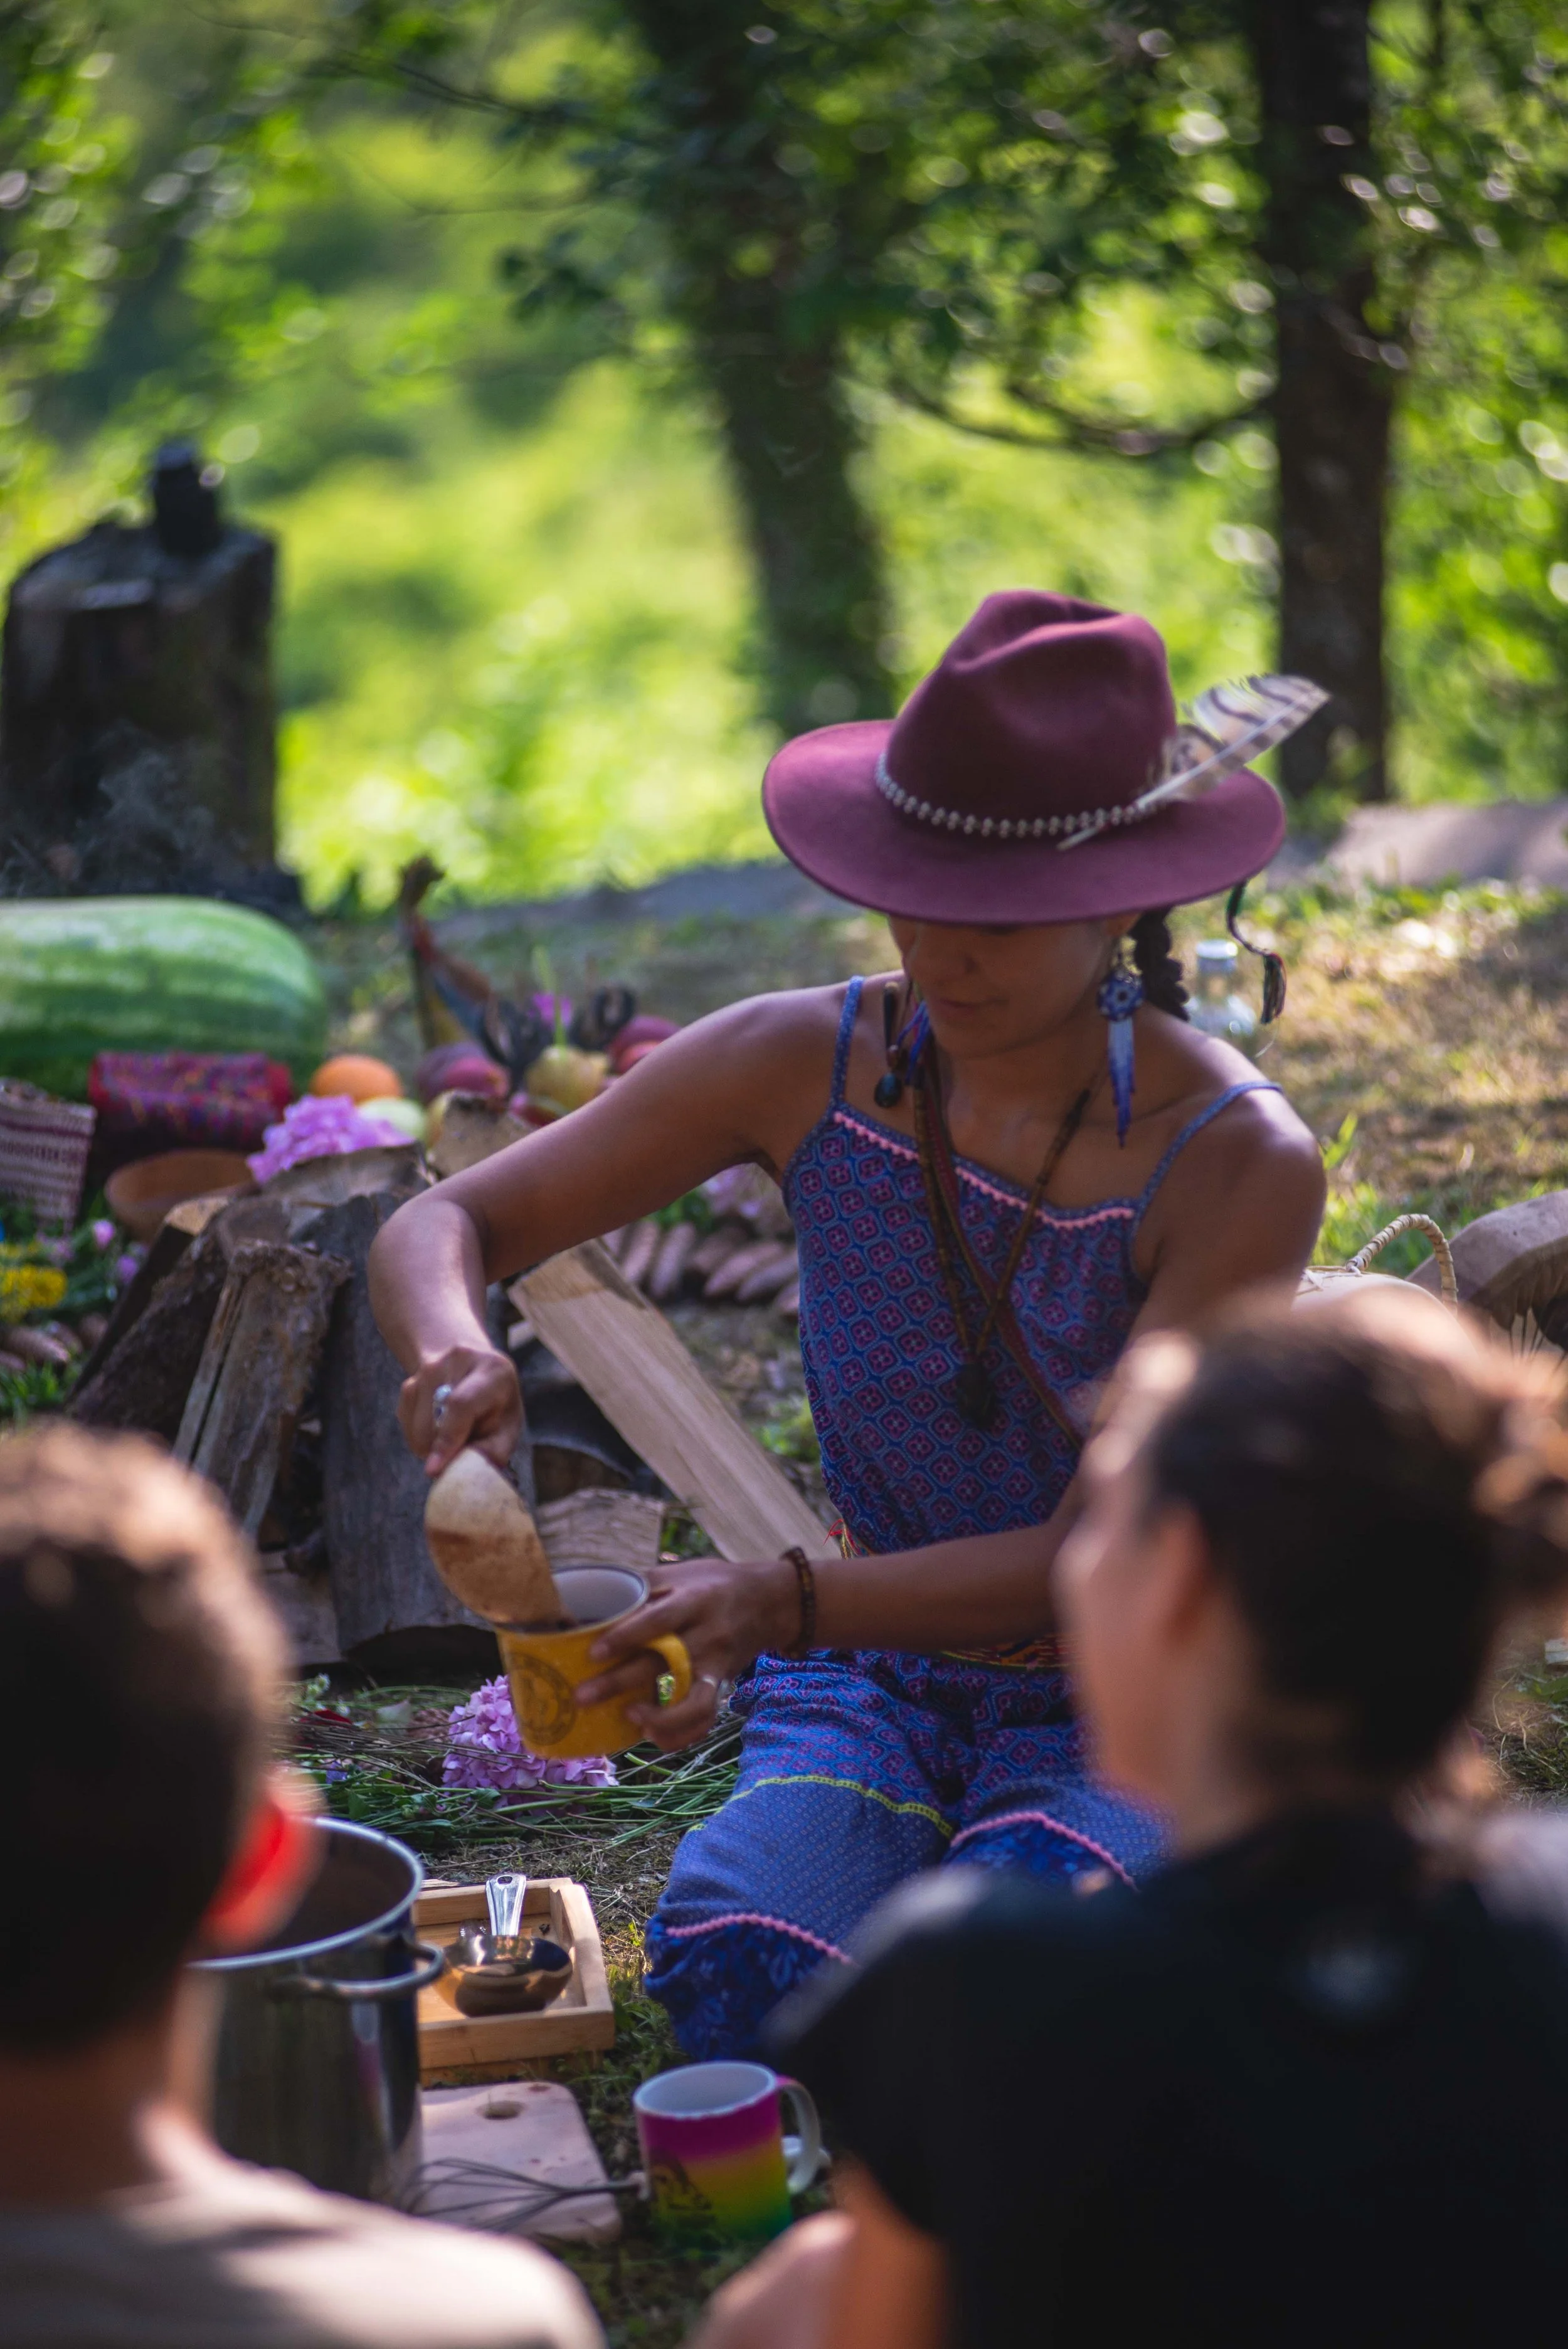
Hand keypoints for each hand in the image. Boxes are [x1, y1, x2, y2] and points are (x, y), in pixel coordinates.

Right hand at [398, 1345, 522, 1474]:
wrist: (475, 1367)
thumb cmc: (496, 1404)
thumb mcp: (507, 1425)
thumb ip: (492, 1450)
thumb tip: (463, 1473)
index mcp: (492, 1370)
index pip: (461, 1405)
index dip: (447, 1440)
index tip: (434, 1469)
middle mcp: (457, 1360)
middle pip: (432, 1420)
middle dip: (439, 1449)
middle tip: (460, 1451)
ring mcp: (428, 1368)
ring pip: (415, 1425)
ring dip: (430, 1443)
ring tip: (454, 1434)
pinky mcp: (410, 1381)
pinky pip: (406, 1423)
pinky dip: (420, 1435)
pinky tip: (438, 1426)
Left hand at [574, 1553, 803, 1752]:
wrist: (769, 1600)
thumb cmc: (713, 1583)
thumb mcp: (681, 1573)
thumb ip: (642, 1587)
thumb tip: (591, 1601)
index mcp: (693, 1601)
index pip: (657, 1620)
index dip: (626, 1637)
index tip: (593, 1653)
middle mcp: (707, 1635)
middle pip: (663, 1663)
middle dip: (620, 1683)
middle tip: (582, 1698)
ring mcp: (717, 1664)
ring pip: (693, 1703)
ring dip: (659, 1718)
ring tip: (628, 1719)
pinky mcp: (722, 1684)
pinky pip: (705, 1717)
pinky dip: (680, 1734)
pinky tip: (651, 1734)